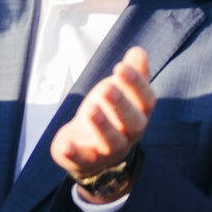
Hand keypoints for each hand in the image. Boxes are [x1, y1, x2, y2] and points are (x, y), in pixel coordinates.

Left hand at [50, 47, 153, 188]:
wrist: (90, 149)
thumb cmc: (109, 115)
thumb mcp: (118, 92)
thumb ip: (131, 74)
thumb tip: (139, 51)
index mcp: (139, 116)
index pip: (146, 101)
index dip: (136, 85)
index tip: (120, 67)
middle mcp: (128, 135)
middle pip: (132, 123)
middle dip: (121, 105)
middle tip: (107, 88)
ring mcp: (108, 150)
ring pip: (111, 142)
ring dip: (102, 127)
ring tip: (90, 109)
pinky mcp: (86, 160)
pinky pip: (81, 159)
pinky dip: (73, 153)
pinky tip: (65, 144)